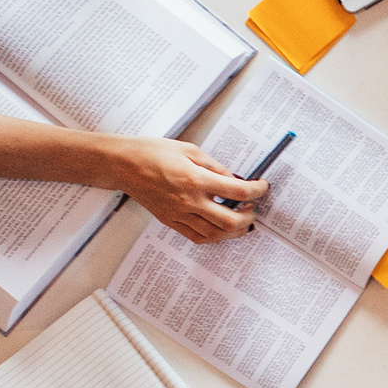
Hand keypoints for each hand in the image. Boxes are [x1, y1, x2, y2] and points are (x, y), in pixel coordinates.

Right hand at [91, 135, 265, 243]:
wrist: (123, 164)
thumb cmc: (154, 152)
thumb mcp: (190, 151)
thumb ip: (215, 167)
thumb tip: (234, 180)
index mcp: (196, 180)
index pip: (237, 191)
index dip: (257, 190)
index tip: (263, 187)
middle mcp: (188, 201)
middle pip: (230, 221)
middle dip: (249, 217)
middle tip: (254, 208)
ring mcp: (178, 214)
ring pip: (214, 235)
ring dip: (234, 231)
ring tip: (242, 221)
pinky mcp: (169, 221)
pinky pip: (196, 236)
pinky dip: (214, 236)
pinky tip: (221, 228)